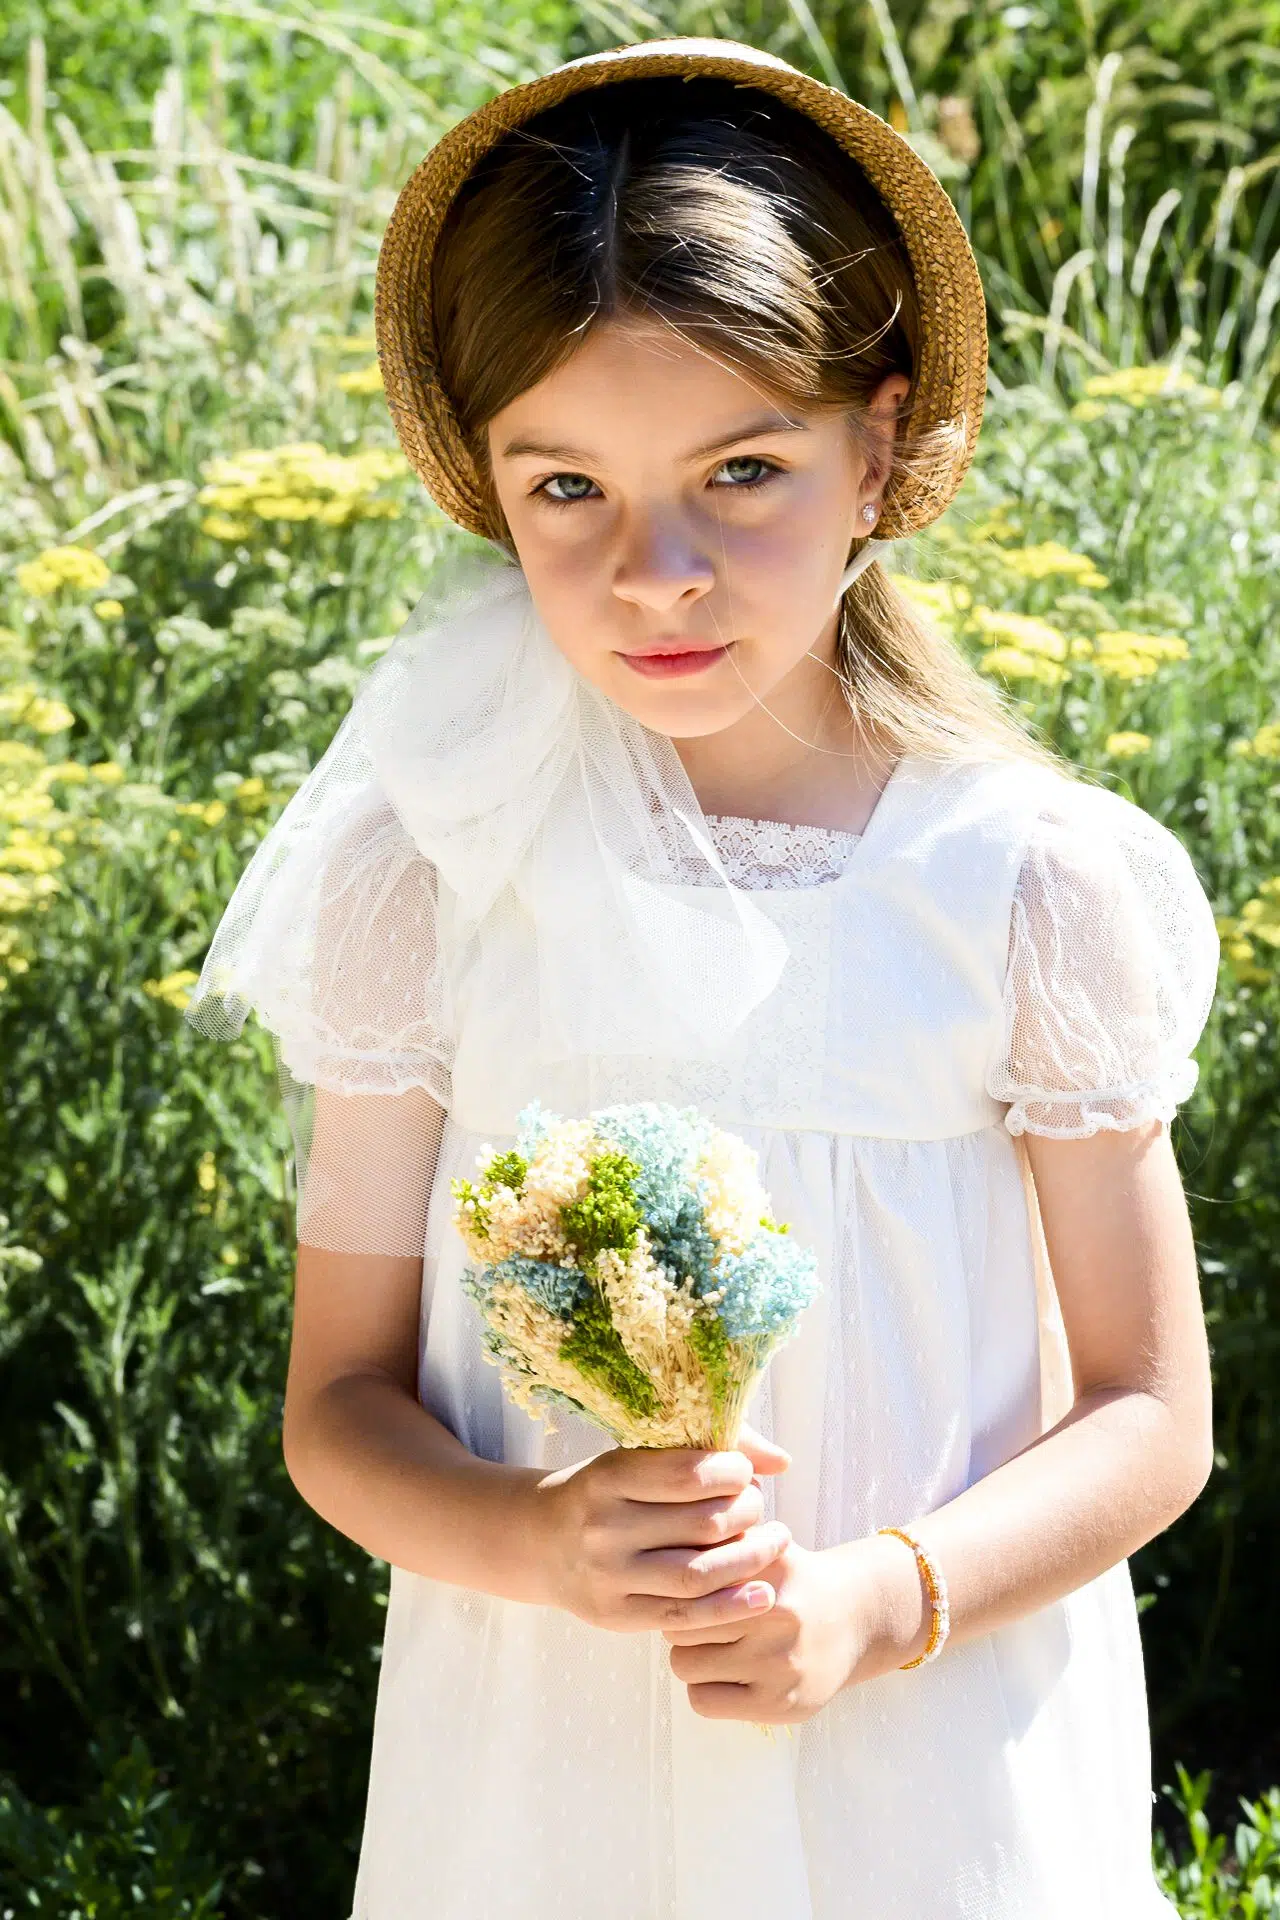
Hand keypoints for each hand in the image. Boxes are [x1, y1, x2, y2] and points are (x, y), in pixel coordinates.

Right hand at [531, 1420, 793, 1634]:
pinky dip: (732, 1607)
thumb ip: (707, 1450)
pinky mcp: (616, 1616)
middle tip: (760, 1508)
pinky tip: (762, 1594)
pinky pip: (685, 1616)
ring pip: (698, 1574)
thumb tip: (781, 1462)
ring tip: (775, 1543)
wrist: (540, 1542)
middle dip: (747, 1514)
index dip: (732, 1473)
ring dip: (750, 1560)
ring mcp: (608, 1576)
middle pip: (701, 1525)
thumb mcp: (636, 1458)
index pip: (688, 1474)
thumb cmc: (605, 1492)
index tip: (745, 1473)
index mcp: (608, 1477)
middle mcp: (604, 1527)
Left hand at [661, 1534, 897, 1724]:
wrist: (856, 1619)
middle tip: (694, 1617)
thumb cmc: (790, 1579)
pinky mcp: (780, 1705)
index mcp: (770, 1564)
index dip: (675, 1580)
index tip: (680, 1582)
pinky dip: (704, 1688)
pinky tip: (724, 1673)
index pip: (688, 1576)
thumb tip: (653, 1541)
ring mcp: (780, 1663)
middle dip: (679, 1618)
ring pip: (684, 1663)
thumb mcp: (764, 1546)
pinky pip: (702, 1700)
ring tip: (711, 1645)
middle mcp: (778, 1612)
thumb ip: (716, 1540)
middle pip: (681, 1620)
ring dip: (689, 1654)